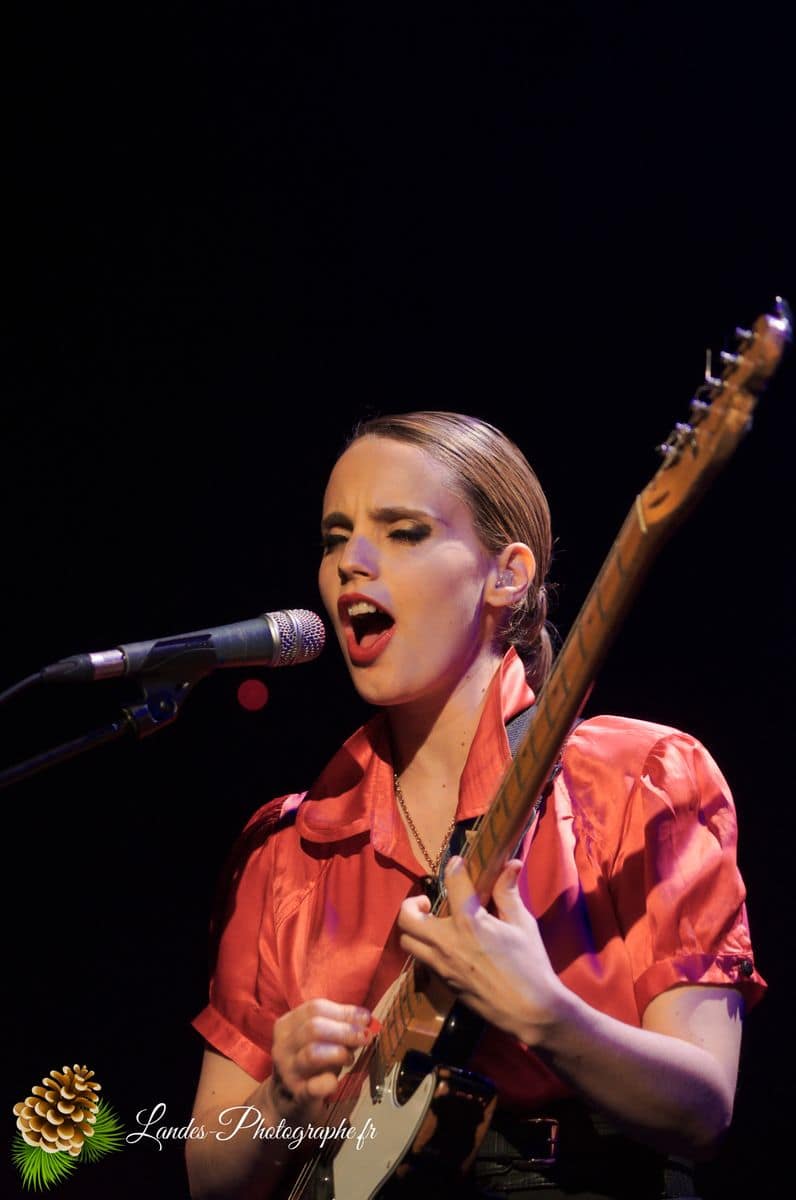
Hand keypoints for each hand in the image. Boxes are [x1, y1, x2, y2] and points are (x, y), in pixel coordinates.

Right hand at [267, 999, 371, 1121]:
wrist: (287, 1099)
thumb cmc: (309, 1062)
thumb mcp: (321, 1039)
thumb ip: (340, 1027)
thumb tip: (364, 1020)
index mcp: (286, 1025)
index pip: (315, 1008)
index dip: (344, 1011)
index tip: (365, 1018)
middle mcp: (283, 1046)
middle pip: (314, 1028)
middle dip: (345, 1030)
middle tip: (365, 1036)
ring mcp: (287, 1072)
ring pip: (312, 1054)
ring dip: (339, 1053)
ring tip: (350, 1058)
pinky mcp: (297, 1096)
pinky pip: (314, 1087)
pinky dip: (329, 1082)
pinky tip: (336, 1081)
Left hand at [397, 856, 565, 1045]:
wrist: (530, 1011)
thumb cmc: (530, 965)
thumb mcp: (523, 924)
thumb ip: (508, 893)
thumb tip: (511, 864)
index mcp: (469, 922)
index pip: (452, 882)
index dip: (454, 867)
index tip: (457, 863)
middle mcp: (447, 942)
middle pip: (407, 917)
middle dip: (412, 904)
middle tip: (427, 903)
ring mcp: (441, 965)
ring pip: (407, 942)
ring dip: (414, 929)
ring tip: (431, 925)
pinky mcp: (442, 983)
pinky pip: (420, 961)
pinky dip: (424, 949)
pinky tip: (442, 947)